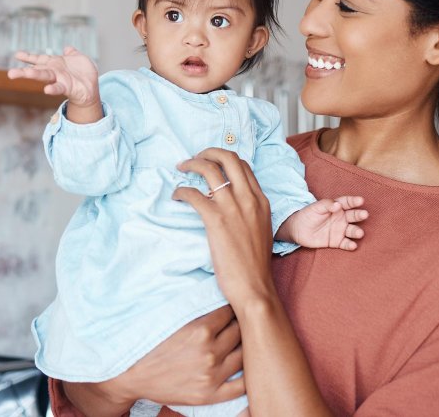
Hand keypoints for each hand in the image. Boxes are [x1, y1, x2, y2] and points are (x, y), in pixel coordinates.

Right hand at [7, 46, 98, 105]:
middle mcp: (54, 72)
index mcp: (55, 64)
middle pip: (37, 70)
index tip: (17, 55)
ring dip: (36, 75)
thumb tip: (67, 48)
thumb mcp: (79, 59)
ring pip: (45, 76)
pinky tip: (46, 90)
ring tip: (27, 74)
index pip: (39, 60)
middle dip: (24, 71)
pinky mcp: (67, 87)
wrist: (92, 89)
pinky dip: (52, 89)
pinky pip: (59, 88)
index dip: (29, 57)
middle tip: (10, 73)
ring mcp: (60, 80)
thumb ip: (72, 53)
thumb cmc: (84, 75)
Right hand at [66, 306, 244, 409]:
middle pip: (241, 332)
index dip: (234, 306)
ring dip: (246, 347)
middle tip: (242, 320)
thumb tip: (218, 283)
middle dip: (241, 324)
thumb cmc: (150, 341)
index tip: (235, 304)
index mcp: (201, 330)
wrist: (130, 374)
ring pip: (244, 356)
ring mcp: (212, 376)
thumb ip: (196, 303)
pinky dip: (248, 377)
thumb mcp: (171, 316)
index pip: (232, 311)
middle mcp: (210, 353)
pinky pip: (241, 387)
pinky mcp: (210, 395)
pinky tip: (247, 367)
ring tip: (243, 340)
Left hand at [172, 148, 277, 306]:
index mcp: (261, 201)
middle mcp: (249, 199)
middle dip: (208, 152)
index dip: (224, 159)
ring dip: (192, 164)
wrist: (255, 287)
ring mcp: (233, 208)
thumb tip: (232, 204)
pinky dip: (182, 191)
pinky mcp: (216, 220)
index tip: (211, 162)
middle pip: (228, 158)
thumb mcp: (261, 230)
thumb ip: (250, 212)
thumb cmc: (255, 265)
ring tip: (182, 168)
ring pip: (210, 169)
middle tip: (195, 157)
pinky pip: (194, 194)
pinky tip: (177, 196)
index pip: (243, 166)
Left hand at [282, 196, 366, 249]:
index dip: (354, 201)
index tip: (360, 200)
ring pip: (352, 230)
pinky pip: (345, 243)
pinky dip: (350, 245)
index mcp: (337, 207)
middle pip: (353, 216)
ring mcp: (340, 230)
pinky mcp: (337, 241)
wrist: (298, 230)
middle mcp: (341, 218)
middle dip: (359, 215)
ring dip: (356, 231)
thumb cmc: (308, 214)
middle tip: (365, 214)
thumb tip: (338, 205)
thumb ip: (327, 205)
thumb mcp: (316, 207)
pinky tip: (353, 245)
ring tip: (359, 233)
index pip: (347, 202)